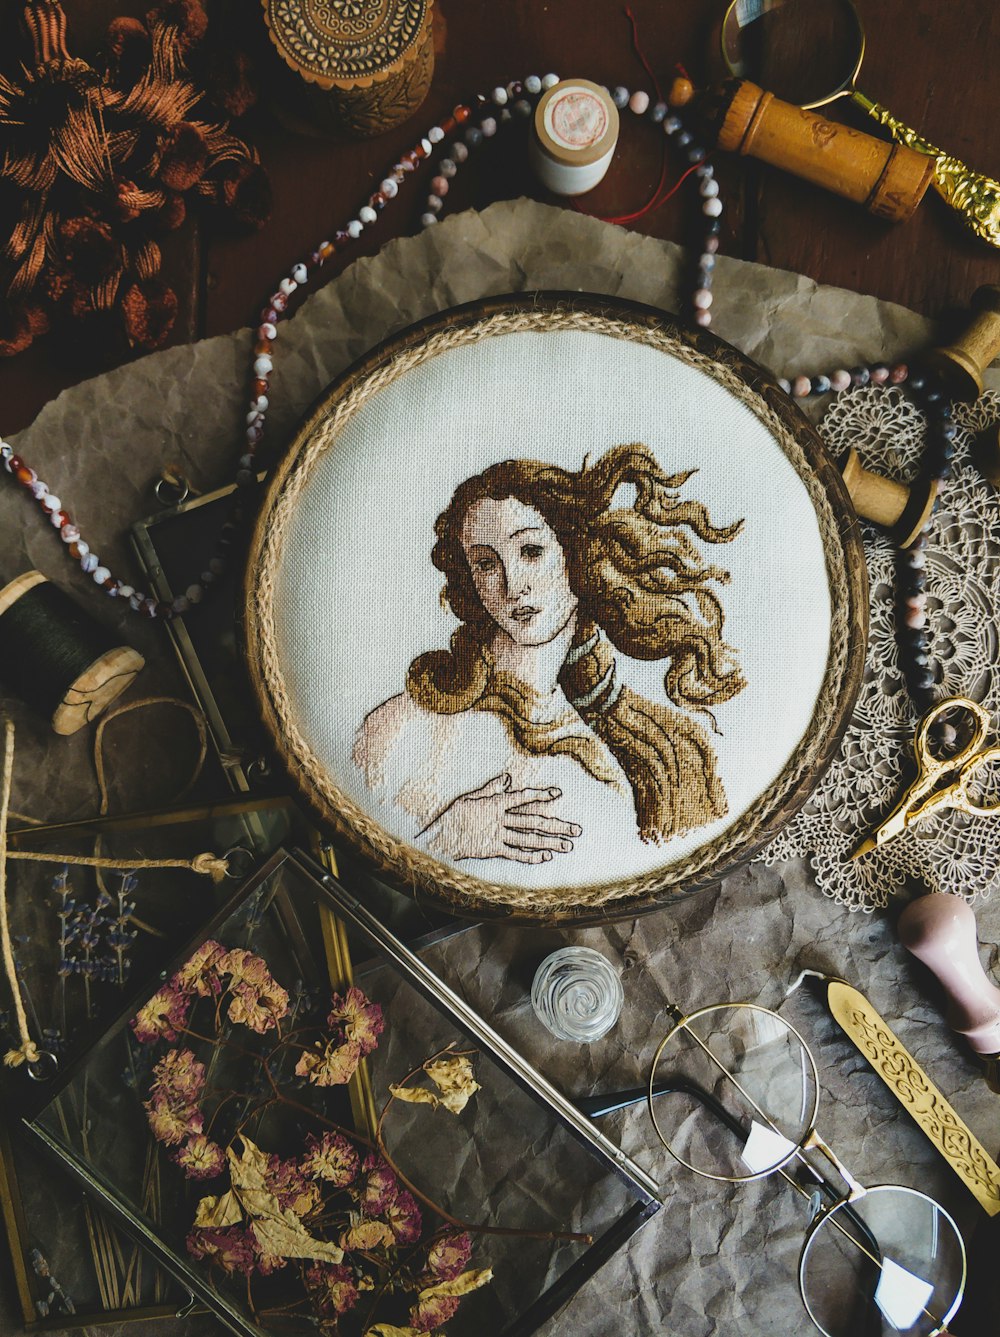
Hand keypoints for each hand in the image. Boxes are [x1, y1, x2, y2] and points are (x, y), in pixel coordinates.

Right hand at [418, 773, 581, 863]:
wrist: (439, 837)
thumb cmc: (453, 815)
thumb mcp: (470, 796)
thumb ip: (490, 788)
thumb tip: (506, 778)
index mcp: (495, 803)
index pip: (523, 798)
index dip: (541, 796)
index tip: (558, 795)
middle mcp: (500, 819)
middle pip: (534, 821)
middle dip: (557, 825)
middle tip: (577, 830)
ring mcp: (498, 836)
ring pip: (529, 839)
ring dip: (550, 842)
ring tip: (568, 846)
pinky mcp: (493, 850)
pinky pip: (516, 853)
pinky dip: (531, 856)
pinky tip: (546, 857)